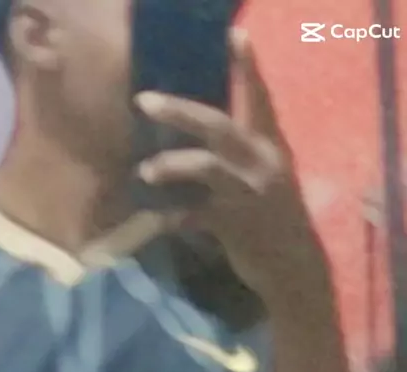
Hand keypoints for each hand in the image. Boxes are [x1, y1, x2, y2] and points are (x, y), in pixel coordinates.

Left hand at [135, 30, 322, 302]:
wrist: (294, 271)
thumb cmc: (276, 224)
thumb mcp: (269, 183)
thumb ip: (244, 160)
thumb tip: (205, 141)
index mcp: (272, 149)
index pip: (261, 100)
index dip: (249, 68)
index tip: (236, 33)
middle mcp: (261, 165)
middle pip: (218, 127)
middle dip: (179, 112)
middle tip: (145, 101)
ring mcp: (248, 195)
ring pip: (204, 167)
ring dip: (170, 165)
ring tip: (144, 172)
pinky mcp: (234, 225)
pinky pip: (192, 216)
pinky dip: (170, 218)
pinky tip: (153, 220)